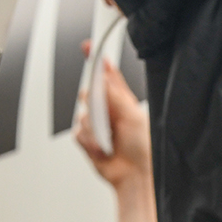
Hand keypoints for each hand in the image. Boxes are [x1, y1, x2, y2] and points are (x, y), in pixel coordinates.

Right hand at [77, 55, 160, 221]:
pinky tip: (101, 148)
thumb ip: (114, 96)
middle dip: (94, 103)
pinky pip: (78, 133)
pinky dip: (88, 141)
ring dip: (94, 129)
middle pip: (90, 93)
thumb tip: (101, 79)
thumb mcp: (132, 115)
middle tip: (105, 114)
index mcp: (123, 101)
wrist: (134, 175)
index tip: (88, 46)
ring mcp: (98, 126)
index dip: (97, 60)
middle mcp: (109, 111)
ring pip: (82, 115)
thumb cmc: (143, 148)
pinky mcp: (89, 140)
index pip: (107, 75)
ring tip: (109, 139)